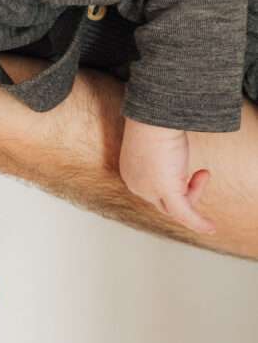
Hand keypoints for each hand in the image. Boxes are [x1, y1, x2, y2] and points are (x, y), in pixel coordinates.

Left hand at [119, 116, 216, 234]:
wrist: (154, 115)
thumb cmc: (156, 122)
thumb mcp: (159, 141)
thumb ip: (165, 155)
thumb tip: (175, 155)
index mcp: (130, 172)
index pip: (154, 190)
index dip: (178, 184)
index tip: (191, 170)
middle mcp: (135, 184)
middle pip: (165, 200)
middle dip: (188, 188)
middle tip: (202, 171)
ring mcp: (148, 189)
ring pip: (176, 206)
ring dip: (195, 193)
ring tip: (204, 173)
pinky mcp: (164, 191)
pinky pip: (184, 214)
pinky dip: (198, 222)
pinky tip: (211, 227)